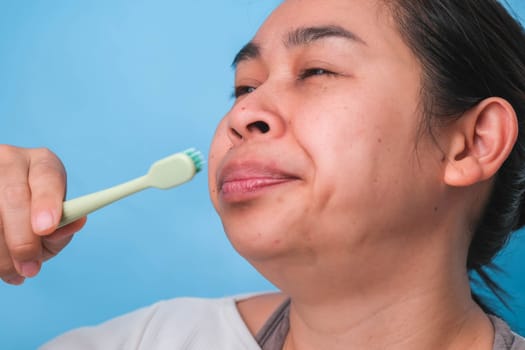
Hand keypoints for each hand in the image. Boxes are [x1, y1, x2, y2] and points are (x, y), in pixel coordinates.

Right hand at [0, 145, 85, 284]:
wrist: (6, 209)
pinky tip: (0, 268)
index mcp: (42, 163)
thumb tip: (73, 225)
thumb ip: (64, 227)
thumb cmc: (36, 217)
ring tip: (14, 274)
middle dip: (22, 238)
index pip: (46, 177)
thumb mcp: (55, 219)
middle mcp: (11, 160)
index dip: (46, 203)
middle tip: (30, 269)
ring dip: (1, 252)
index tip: (47, 229)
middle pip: (14, 196)